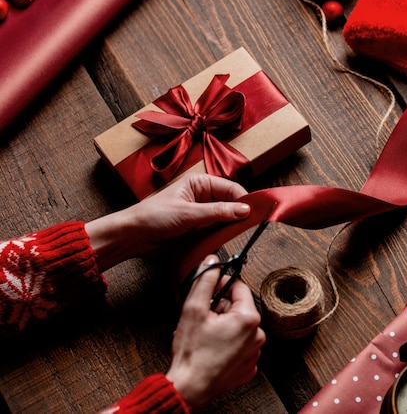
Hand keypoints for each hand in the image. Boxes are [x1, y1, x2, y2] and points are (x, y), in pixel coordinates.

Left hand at [85, 173, 250, 269]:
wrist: (132, 237)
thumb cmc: (153, 217)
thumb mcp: (189, 213)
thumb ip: (219, 212)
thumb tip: (245, 210)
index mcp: (199, 183)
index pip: (231, 188)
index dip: (244, 200)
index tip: (256, 213)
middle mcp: (202, 195)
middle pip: (230, 203)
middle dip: (239, 214)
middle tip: (251, 226)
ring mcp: (200, 213)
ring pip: (225, 218)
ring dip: (230, 227)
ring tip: (239, 235)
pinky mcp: (197, 229)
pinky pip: (216, 231)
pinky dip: (222, 235)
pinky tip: (226, 241)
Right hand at [166, 255, 265, 409]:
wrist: (190, 387)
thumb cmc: (192, 352)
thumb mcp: (194, 309)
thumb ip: (205, 281)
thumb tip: (212, 262)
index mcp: (249, 318)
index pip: (240, 287)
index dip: (222, 284)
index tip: (210, 288)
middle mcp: (257, 335)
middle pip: (239, 308)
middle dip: (221, 308)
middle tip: (203, 317)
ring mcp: (254, 353)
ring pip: (239, 328)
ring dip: (223, 326)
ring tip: (205, 334)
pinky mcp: (248, 367)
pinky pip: (239, 346)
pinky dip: (227, 344)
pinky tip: (212, 348)